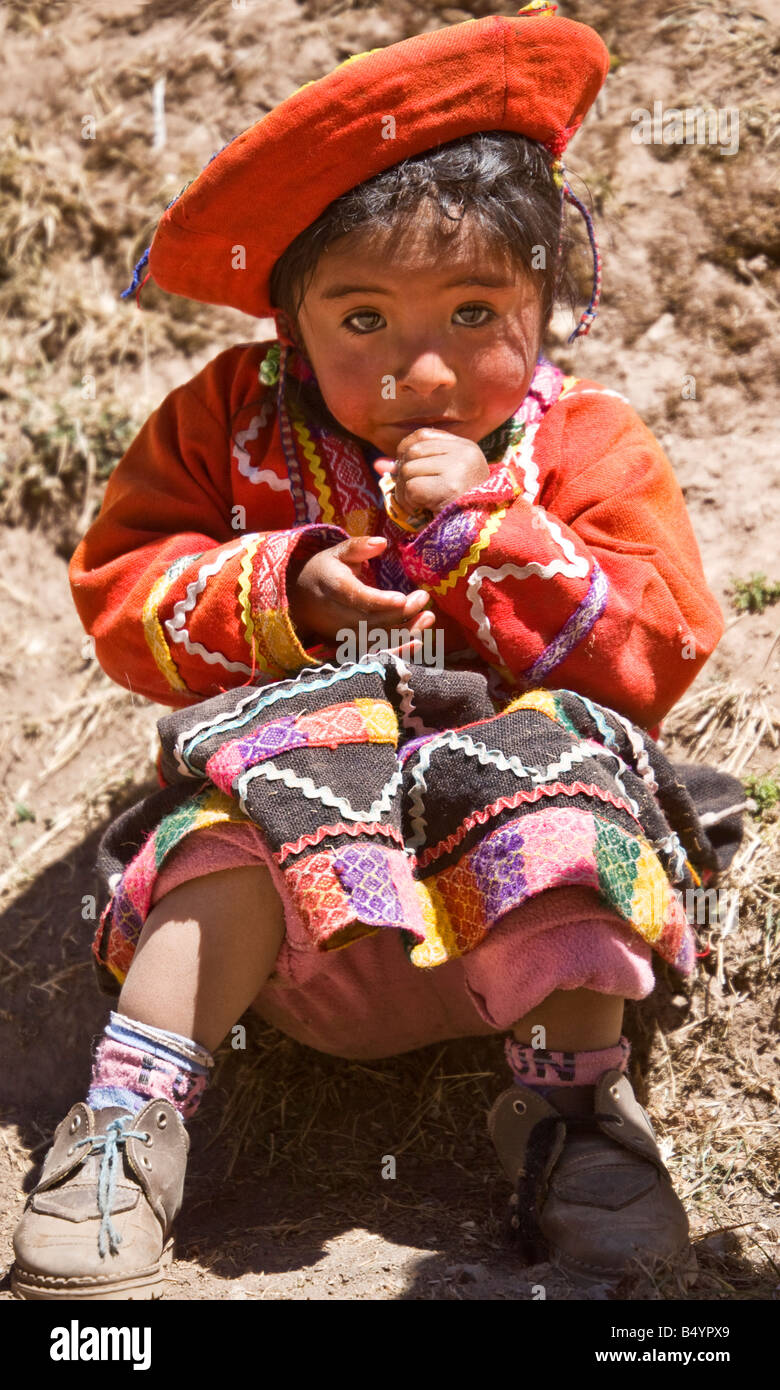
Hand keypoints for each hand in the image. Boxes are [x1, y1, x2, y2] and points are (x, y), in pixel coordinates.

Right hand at [288, 535, 433, 643]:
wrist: (299, 601)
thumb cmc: (324, 571)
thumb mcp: (337, 553)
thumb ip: (358, 547)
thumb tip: (382, 542)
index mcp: (333, 587)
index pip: (357, 598)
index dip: (379, 601)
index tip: (402, 598)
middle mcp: (336, 615)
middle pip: (371, 620)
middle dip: (400, 613)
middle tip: (424, 598)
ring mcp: (342, 634)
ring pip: (376, 639)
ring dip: (405, 632)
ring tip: (428, 618)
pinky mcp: (348, 645)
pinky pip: (375, 651)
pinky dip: (396, 649)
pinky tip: (418, 641)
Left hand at [378, 428, 490, 517]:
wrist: (481, 535)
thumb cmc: (458, 510)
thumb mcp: (438, 482)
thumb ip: (411, 467)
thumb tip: (378, 464)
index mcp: (466, 447)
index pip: (422, 435)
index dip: (406, 452)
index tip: (408, 473)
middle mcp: (464, 453)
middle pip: (412, 452)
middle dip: (403, 475)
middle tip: (412, 496)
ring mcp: (459, 468)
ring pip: (408, 469)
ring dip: (404, 492)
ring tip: (418, 505)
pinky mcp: (450, 487)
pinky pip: (411, 488)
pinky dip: (409, 502)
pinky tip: (421, 511)